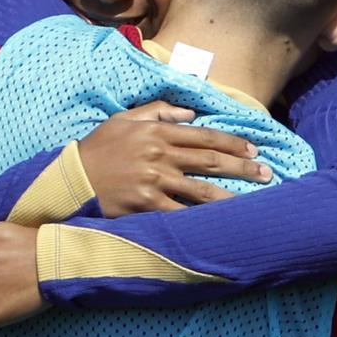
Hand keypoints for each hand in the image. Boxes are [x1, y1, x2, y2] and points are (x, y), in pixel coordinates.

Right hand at [77, 100, 271, 216]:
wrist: (70, 178)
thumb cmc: (97, 148)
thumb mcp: (124, 119)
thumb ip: (157, 112)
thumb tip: (189, 113)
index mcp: (157, 133)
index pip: (204, 136)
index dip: (232, 142)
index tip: (253, 149)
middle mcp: (160, 155)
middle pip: (210, 161)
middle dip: (242, 167)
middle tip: (265, 173)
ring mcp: (154, 181)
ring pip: (201, 190)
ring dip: (230, 196)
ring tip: (252, 202)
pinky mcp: (145, 205)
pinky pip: (180, 214)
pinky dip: (201, 219)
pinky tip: (218, 224)